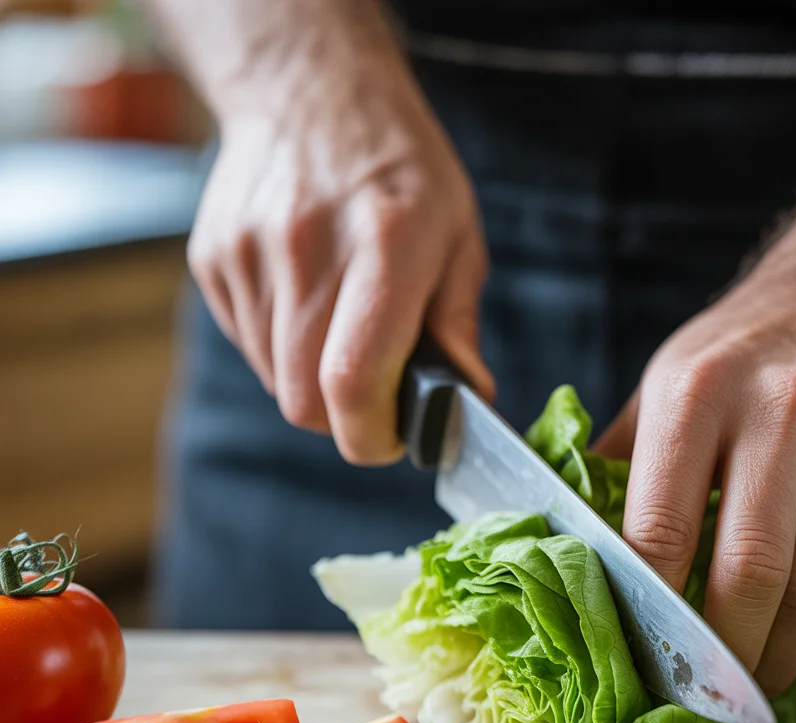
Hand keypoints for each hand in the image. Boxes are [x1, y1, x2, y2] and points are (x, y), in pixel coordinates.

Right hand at [186, 27, 492, 463]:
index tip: (393, 437)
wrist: (310, 93)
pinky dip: (282, 350)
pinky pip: (249, 347)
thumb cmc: (400, 170)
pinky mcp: (212, 259)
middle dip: (344, 417)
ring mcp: (247, 253)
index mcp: (384, 244)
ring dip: (313, 382)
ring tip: (341, 327)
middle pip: (305, 401)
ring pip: (275, 382)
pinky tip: (307, 302)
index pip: (353, 382)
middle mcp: (306, 248)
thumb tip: (464, 401)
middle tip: (375, 388)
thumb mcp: (458, 236)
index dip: (373, 436)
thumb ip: (457, 325)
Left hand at [596, 277, 795, 695]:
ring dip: (775, 659)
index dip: (648, 611)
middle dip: (721, 657)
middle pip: (751, 570)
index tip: (635, 663)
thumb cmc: (728, 361)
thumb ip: (612, 470)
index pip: (662, 529)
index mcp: (695, 395)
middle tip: (697, 703)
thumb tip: (565, 557)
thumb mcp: (655, 390)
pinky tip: (792, 645)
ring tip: (744, 691)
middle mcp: (779, 414)